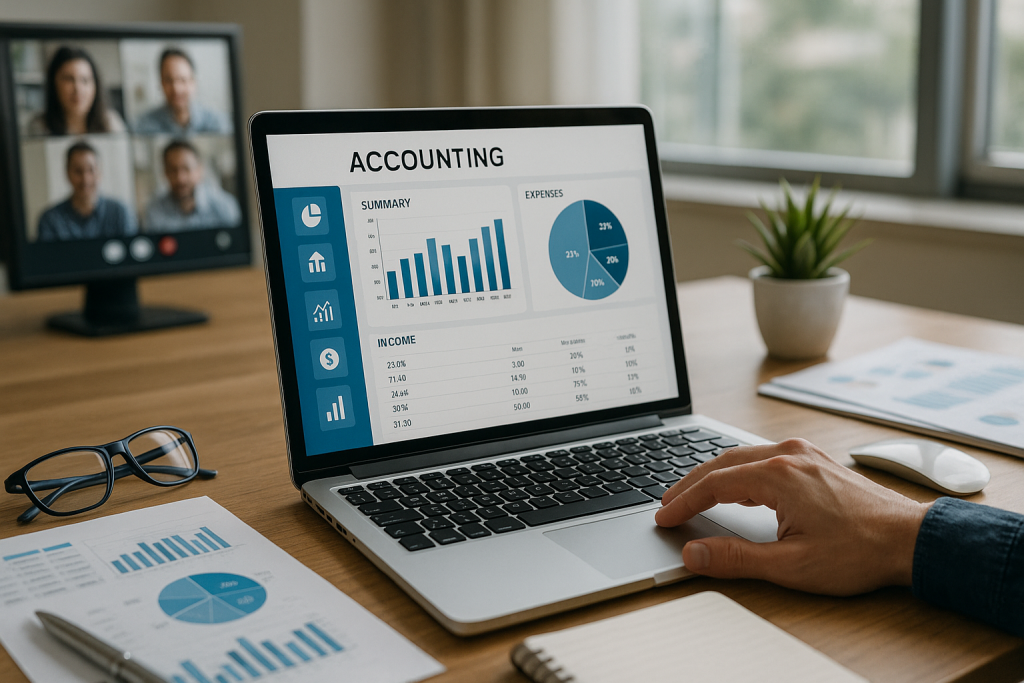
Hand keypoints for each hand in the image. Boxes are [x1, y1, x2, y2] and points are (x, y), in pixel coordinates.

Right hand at [655, 438, 930, 594]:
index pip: (713, 484)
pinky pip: (763, 457)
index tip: (663, 517)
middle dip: (690, 484)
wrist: (910, 540)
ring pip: (742, 457)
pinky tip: (734, 485)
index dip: (683, 502)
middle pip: (722, 462)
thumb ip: (735, 558)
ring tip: (692, 494)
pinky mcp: (814, 460)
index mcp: (777, 474)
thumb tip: (694, 554)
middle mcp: (787, 454)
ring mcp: (803, 454)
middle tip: (667, 503)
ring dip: (713, 475)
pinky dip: (738, 471)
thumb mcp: (790, 565)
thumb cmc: (859, 551)